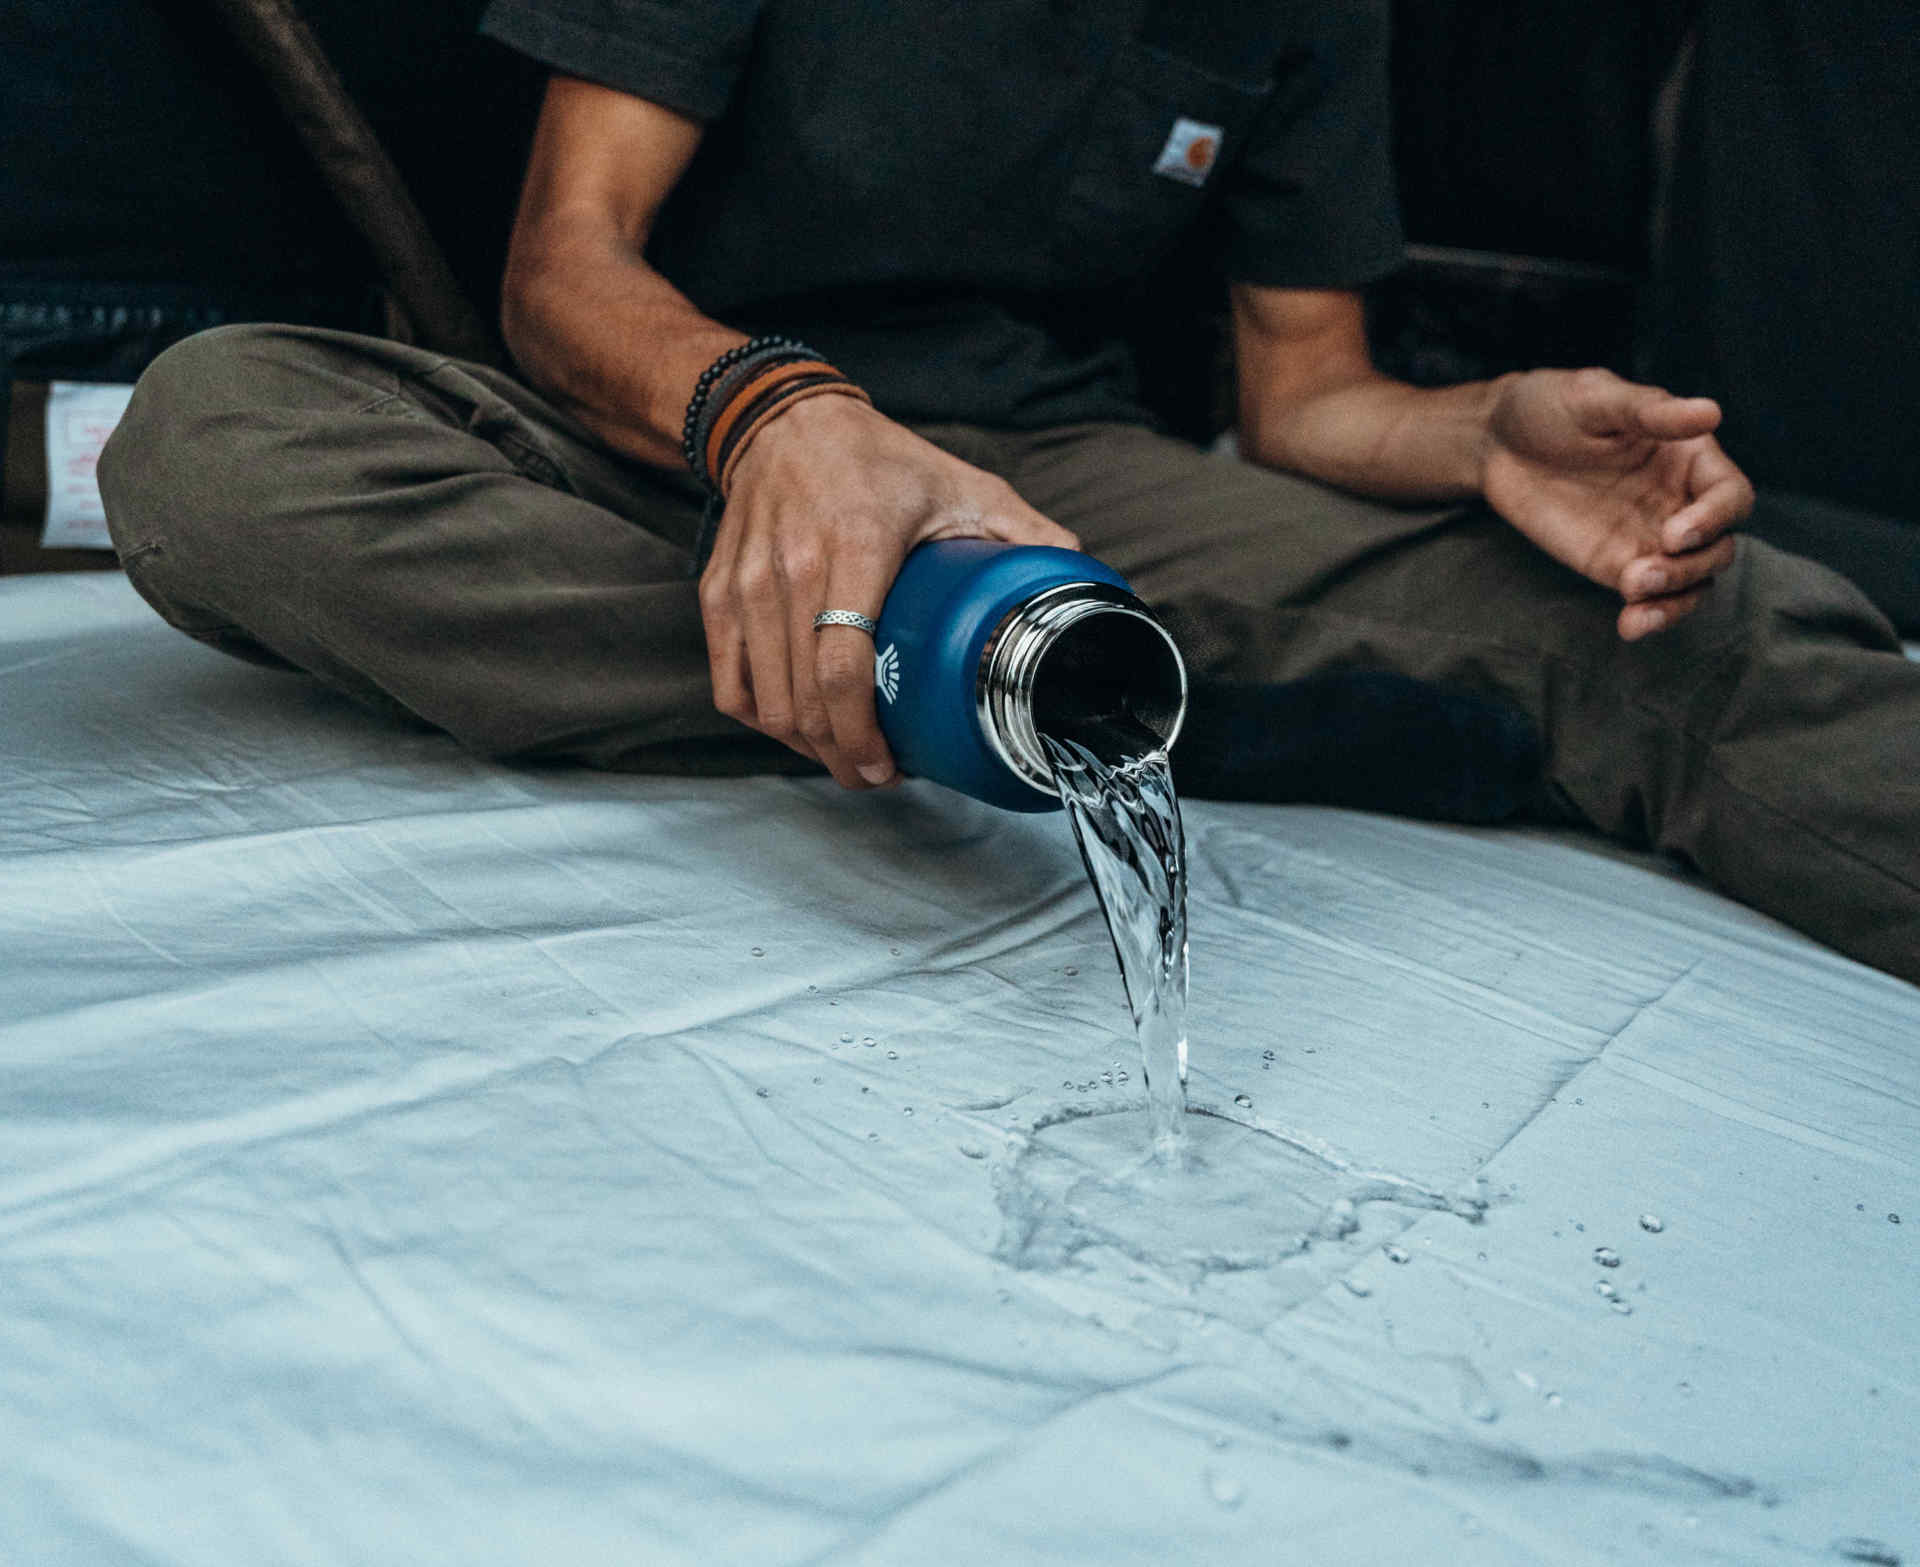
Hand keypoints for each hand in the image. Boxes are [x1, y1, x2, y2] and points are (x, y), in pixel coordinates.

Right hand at [699, 394, 1079, 786]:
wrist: (785, 420)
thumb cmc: (879, 459)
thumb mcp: (962, 484)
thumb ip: (1023, 532)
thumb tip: (1080, 577)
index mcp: (856, 545)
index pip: (843, 667)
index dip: (862, 734)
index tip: (889, 766)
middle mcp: (792, 567)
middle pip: (803, 699)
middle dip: (840, 756)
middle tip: (875, 773)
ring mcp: (748, 583)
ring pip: (766, 702)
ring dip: (805, 747)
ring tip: (844, 755)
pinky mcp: (719, 593)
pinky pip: (731, 683)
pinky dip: (763, 720)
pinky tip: (798, 728)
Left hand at [1482, 368, 1754, 639]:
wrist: (1498, 441)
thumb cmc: (1551, 406)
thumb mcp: (1595, 399)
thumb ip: (1648, 412)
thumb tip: (1711, 412)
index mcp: (1689, 457)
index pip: (1730, 496)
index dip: (1714, 518)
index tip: (1675, 533)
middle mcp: (1680, 501)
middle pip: (1717, 548)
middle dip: (1690, 568)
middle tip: (1645, 574)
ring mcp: (1651, 538)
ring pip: (1692, 581)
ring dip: (1674, 601)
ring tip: (1635, 606)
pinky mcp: (1618, 564)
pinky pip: (1649, 598)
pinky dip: (1648, 616)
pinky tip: (1629, 626)